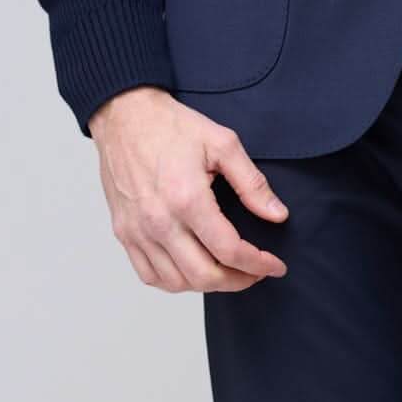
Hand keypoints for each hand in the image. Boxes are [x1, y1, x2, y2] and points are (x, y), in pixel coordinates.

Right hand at [87, 86, 289, 292]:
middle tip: (256, 273)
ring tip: (228, 271)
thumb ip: (252, 183)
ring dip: (208, 285)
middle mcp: (159, 221)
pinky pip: (149, 275)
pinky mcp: (124, 233)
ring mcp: (138, 231)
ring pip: (176, 283)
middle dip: (238, 281)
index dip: (258, 264)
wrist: (125, 117)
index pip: (228, 250)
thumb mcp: (222, 143)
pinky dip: (175, 282)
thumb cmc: (171, 126)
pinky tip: (192, 270)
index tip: (275, 266)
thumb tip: (277, 214)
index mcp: (187, 198)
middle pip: (204, 276)